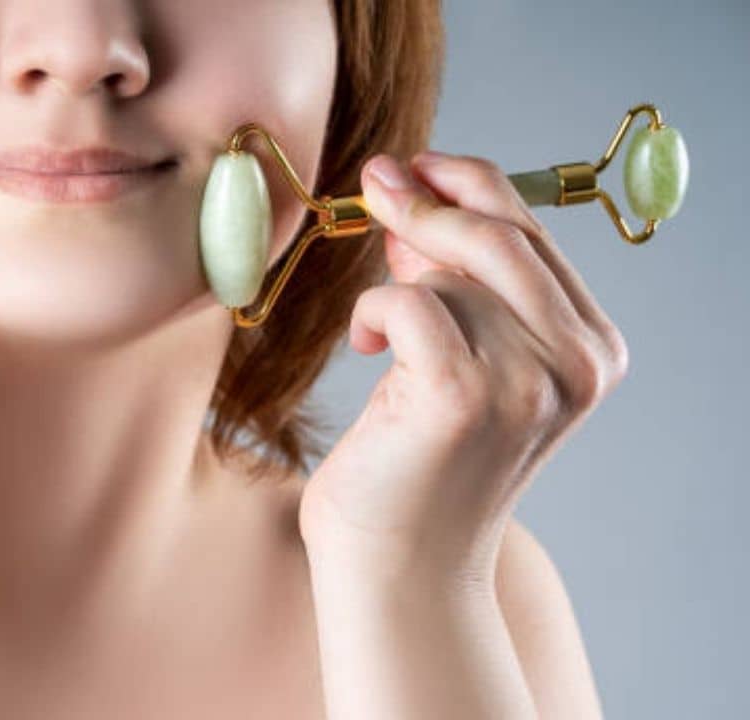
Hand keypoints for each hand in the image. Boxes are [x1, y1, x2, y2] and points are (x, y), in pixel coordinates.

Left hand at [298, 151, 628, 581]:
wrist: (402, 562)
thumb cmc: (419, 459)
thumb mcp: (456, 354)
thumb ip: (454, 281)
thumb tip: (413, 197)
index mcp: (592, 350)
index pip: (532, 232)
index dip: (467, 185)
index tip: (414, 165)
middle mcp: (577, 363)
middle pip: (497, 234)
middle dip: (426, 200)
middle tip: (374, 183)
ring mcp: (527, 380)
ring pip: (445, 276)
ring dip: (393, 292)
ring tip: (377, 342)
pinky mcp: (464, 394)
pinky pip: (406, 301)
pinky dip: (371, 313)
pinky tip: (365, 350)